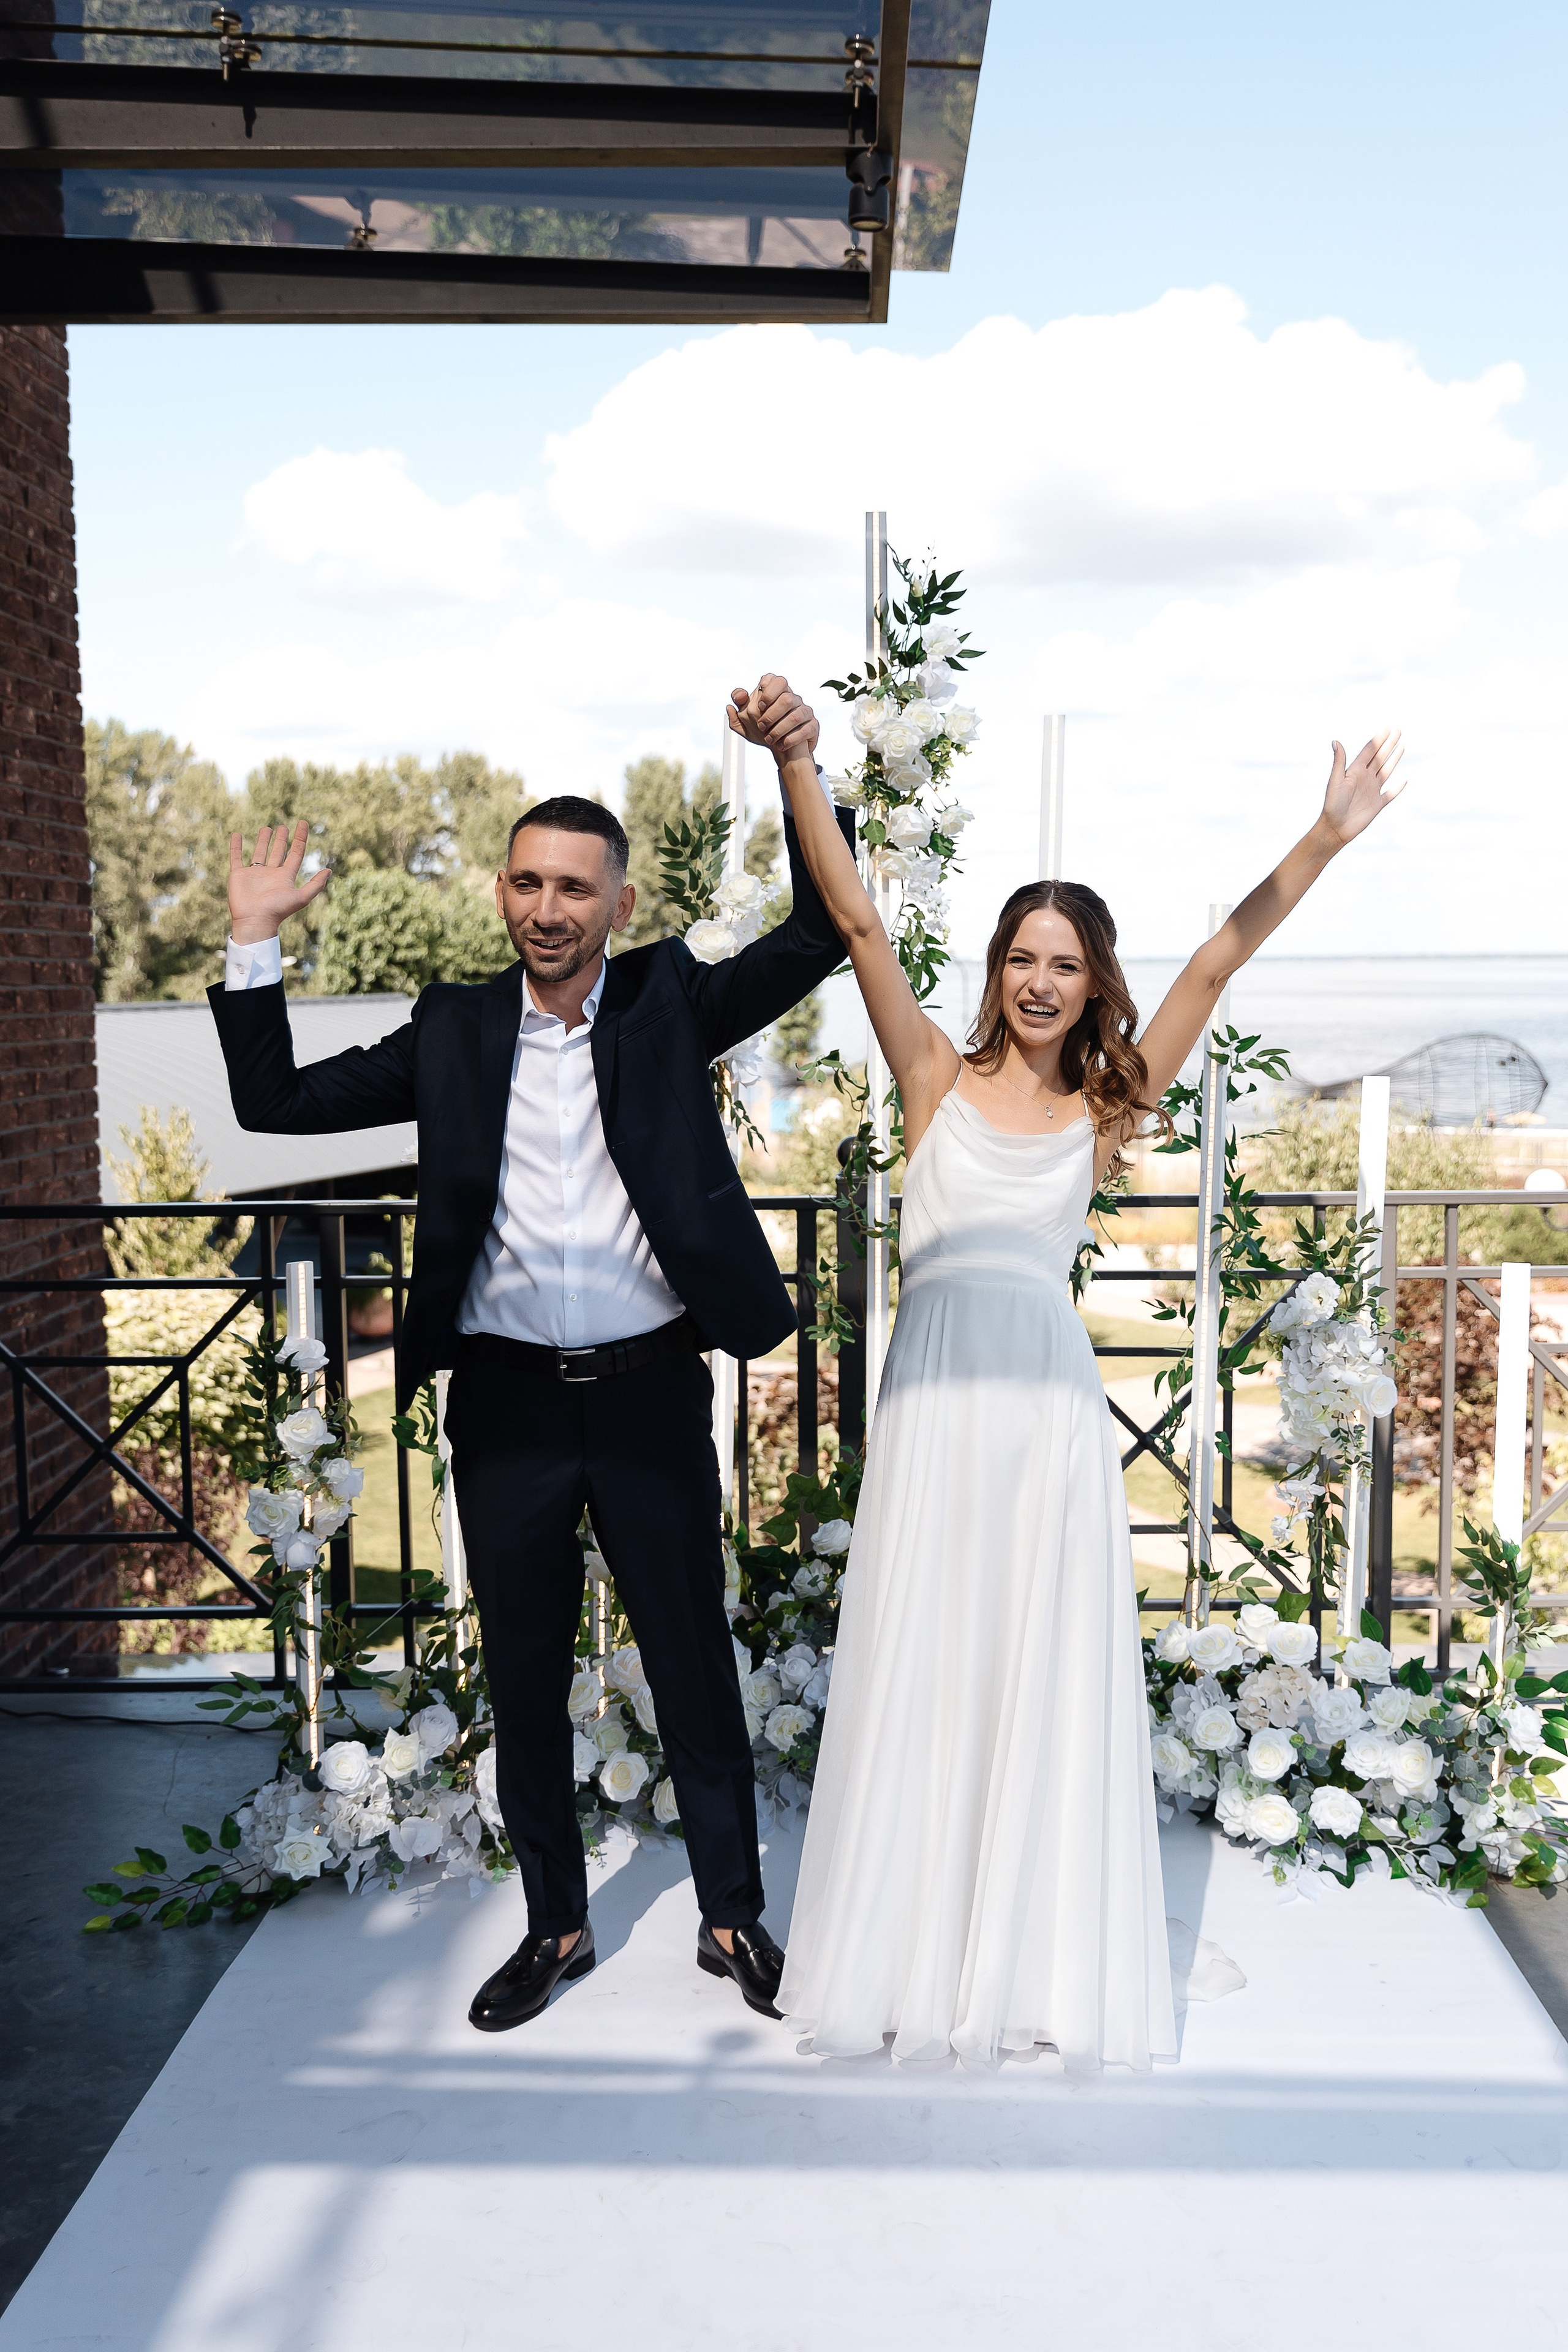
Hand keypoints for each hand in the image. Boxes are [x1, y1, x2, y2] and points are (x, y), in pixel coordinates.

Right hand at [228, 821, 330, 943]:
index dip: (300, 839)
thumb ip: (315, 884)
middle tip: (283, 827)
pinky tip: (236, 834)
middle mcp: (271, 874)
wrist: (255, 921)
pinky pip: (236, 857)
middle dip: (281, 840)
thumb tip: (329, 870)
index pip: (295, 854)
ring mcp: (254, 874)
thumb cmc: (278, 910)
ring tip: (266, 828)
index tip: (303, 823)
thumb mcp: (301, 897)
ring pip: (259, 852)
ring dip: (262, 841)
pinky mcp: (239, 875)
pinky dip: (235, 846)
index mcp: (285, 877)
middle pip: (278, 852)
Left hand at [728, 674, 819, 769]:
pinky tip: (781, 745)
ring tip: (769, 739)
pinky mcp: (813, 726)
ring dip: (780, 728)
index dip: (768, 691)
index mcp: (777, 693)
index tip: (760, 705)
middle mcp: (793, 699)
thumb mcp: (748, 726)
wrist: (785, 751)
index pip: (774, 680)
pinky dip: (791, 738)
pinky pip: (806, 729)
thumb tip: (731, 705)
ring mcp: (805, 711)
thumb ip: (738, 715)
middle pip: (786, 698)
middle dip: (772, 714)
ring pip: (796, 715)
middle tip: (761, 726)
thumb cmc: (766, 733)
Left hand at [1320, 731, 1405, 846]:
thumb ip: (1339, 762)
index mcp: (1354, 771)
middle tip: (1398, 731)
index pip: (1369, 752)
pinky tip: (1404, 780)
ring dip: (1394, 759)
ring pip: (1386, 771)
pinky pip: (1390, 794)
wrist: (1336, 828)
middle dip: (1388, 744)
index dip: (1378, 740)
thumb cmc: (1332, 805)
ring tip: (1401, 746)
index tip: (1387, 729)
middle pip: (1380, 757)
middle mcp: (1364, 778)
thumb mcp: (1335, 781)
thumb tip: (1336, 741)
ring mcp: (1372, 790)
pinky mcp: (1377, 804)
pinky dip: (1398, 787)